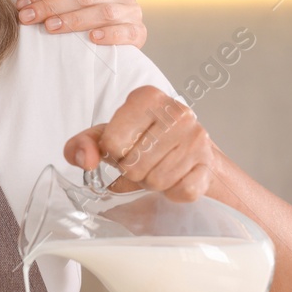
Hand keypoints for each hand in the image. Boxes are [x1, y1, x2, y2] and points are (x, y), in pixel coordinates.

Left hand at [17, 0, 146, 45]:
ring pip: (102, 12)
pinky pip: (126, 32)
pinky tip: (92, 38)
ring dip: (73, 20)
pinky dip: (109, 34)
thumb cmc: (88, 7)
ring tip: (50, 27)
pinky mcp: (138, 32)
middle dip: (51, 6)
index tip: (22, 4)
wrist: (115, 33)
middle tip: (28, 17)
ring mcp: (133, 10)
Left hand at [64, 86, 213, 201]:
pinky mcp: (209, 163)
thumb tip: (84, 159)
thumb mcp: (106, 137)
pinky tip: (176, 177)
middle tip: (143, 161)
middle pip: (134, 165)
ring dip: (152, 182)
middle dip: (133, 171)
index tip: (126, 148)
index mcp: (146, 98)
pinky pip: (181, 191)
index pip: (113, 143)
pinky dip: (173, 192)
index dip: (114, 154)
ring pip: (156, 181)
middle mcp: (177, 112)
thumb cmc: (143, 141)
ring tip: (158, 167)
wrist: (188, 150)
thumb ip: (82, 144)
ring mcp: (197, 138)